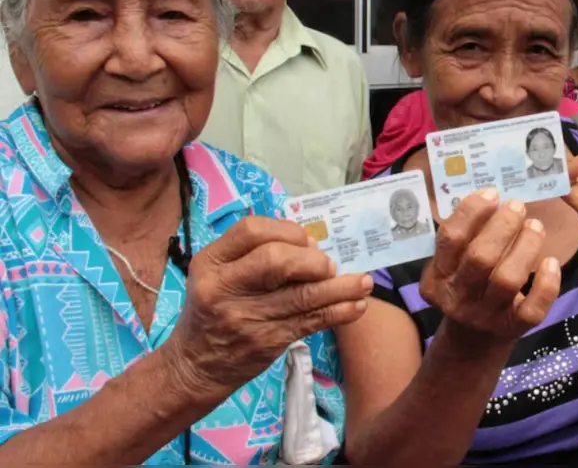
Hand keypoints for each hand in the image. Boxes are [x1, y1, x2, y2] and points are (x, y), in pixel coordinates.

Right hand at [163, 217, 373, 395]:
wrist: (195, 365)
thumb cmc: (213, 309)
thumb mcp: (216, 273)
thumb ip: (253, 253)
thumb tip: (312, 244)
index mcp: (210, 262)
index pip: (250, 230)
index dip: (286, 230)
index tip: (306, 241)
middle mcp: (225, 287)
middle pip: (276, 260)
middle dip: (311, 260)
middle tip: (328, 266)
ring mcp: (247, 317)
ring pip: (302, 296)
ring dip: (341, 288)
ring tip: (365, 282)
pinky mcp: (268, 342)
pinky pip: (310, 323)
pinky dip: (339, 312)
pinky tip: (357, 306)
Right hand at [419, 188, 560, 346]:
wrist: (473, 340)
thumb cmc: (467, 286)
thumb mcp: (454, 265)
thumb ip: (465, 236)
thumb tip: (491, 196)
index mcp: (437, 277)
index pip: (450, 239)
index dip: (471, 211)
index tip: (492, 193)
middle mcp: (457, 298)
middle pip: (480, 258)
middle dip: (503, 226)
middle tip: (517, 206)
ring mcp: (485, 316)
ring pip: (507, 279)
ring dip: (526, 246)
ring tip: (535, 226)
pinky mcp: (512, 328)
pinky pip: (533, 308)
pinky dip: (546, 283)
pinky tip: (552, 262)